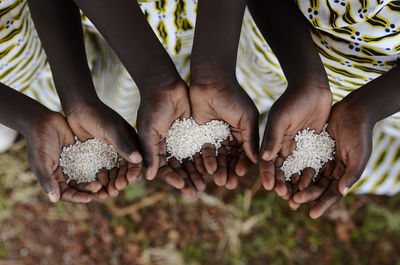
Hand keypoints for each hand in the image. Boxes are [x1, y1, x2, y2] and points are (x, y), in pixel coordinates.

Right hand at [26, 111, 101, 202]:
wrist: (43, 120)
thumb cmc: (38, 142)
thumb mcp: (41, 161)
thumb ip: (47, 179)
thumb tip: (55, 199)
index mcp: (53, 178)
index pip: (66, 193)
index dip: (77, 197)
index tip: (89, 198)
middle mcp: (64, 173)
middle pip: (79, 187)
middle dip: (90, 190)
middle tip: (101, 188)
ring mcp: (73, 163)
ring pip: (87, 176)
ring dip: (96, 180)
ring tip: (106, 181)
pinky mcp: (81, 153)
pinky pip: (92, 162)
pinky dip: (99, 167)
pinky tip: (109, 168)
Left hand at [66, 99, 142, 198]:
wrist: (77, 108)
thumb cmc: (97, 115)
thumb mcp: (112, 130)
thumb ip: (124, 145)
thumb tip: (139, 160)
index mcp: (130, 142)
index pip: (136, 161)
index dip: (133, 172)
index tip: (128, 181)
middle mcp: (121, 149)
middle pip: (124, 170)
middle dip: (121, 181)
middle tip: (115, 190)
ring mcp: (108, 153)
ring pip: (112, 174)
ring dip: (110, 184)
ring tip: (105, 193)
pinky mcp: (96, 156)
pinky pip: (100, 172)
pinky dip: (99, 181)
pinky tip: (95, 188)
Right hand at [137, 80, 204, 199]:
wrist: (166, 85)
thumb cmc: (153, 107)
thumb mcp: (148, 131)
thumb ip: (150, 153)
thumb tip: (149, 177)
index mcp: (155, 149)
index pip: (164, 169)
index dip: (172, 179)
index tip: (182, 187)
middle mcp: (168, 147)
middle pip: (179, 168)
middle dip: (187, 180)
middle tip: (196, 193)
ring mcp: (182, 140)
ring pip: (191, 161)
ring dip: (197, 173)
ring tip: (206, 184)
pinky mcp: (194, 132)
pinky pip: (200, 148)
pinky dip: (205, 158)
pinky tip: (213, 168)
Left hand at [189, 80, 258, 188]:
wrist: (209, 81)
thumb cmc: (232, 97)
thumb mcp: (246, 117)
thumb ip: (250, 138)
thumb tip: (257, 160)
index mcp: (244, 133)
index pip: (245, 154)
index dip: (243, 165)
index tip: (241, 174)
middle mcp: (231, 136)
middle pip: (231, 159)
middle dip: (230, 171)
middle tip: (228, 183)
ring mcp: (216, 136)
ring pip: (218, 157)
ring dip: (218, 169)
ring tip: (217, 179)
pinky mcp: (201, 134)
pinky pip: (203, 151)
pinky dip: (205, 160)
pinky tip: (205, 169)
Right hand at [260, 79, 331, 198]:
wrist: (313, 87)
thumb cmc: (294, 99)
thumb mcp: (281, 118)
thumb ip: (272, 138)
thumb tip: (263, 159)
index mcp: (271, 139)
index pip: (267, 162)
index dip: (267, 175)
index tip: (270, 188)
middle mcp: (282, 144)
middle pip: (280, 169)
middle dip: (281, 183)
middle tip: (286, 197)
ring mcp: (297, 145)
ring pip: (294, 168)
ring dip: (295, 182)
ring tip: (299, 196)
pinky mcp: (311, 143)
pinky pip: (309, 162)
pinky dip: (309, 173)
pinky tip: (314, 185)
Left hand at [291, 101, 373, 217]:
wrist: (353, 111)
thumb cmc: (359, 133)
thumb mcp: (358, 154)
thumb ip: (351, 173)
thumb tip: (341, 192)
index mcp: (344, 174)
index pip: (331, 193)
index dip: (322, 204)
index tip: (311, 214)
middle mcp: (332, 169)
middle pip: (316, 187)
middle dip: (305, 196)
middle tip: (292, 203)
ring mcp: (321, 159)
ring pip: (306, 175)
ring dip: (296, 185)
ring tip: (284, 192)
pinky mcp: (311, 148)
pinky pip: (300, 160)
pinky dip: (293, 168)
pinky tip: (283, 174)